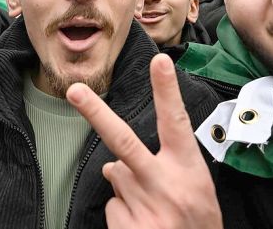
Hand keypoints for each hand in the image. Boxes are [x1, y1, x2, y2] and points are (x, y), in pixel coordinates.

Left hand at [67, 55, 221, 228]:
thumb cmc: (198, 224)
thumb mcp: (197, 191)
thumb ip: (164, 169)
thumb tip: (115, 164)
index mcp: (188, 170)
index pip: (177, 123)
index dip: (167, 91)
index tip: (161, 61)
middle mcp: (165, 184)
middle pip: (123, 140)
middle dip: (96, 112)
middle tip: (74, 90)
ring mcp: (144, 206)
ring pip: (116, 176)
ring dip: (127, 187)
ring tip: (153, 208)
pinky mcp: (128, 226)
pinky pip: (113, 206)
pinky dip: (124, 213)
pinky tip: (145, 224)